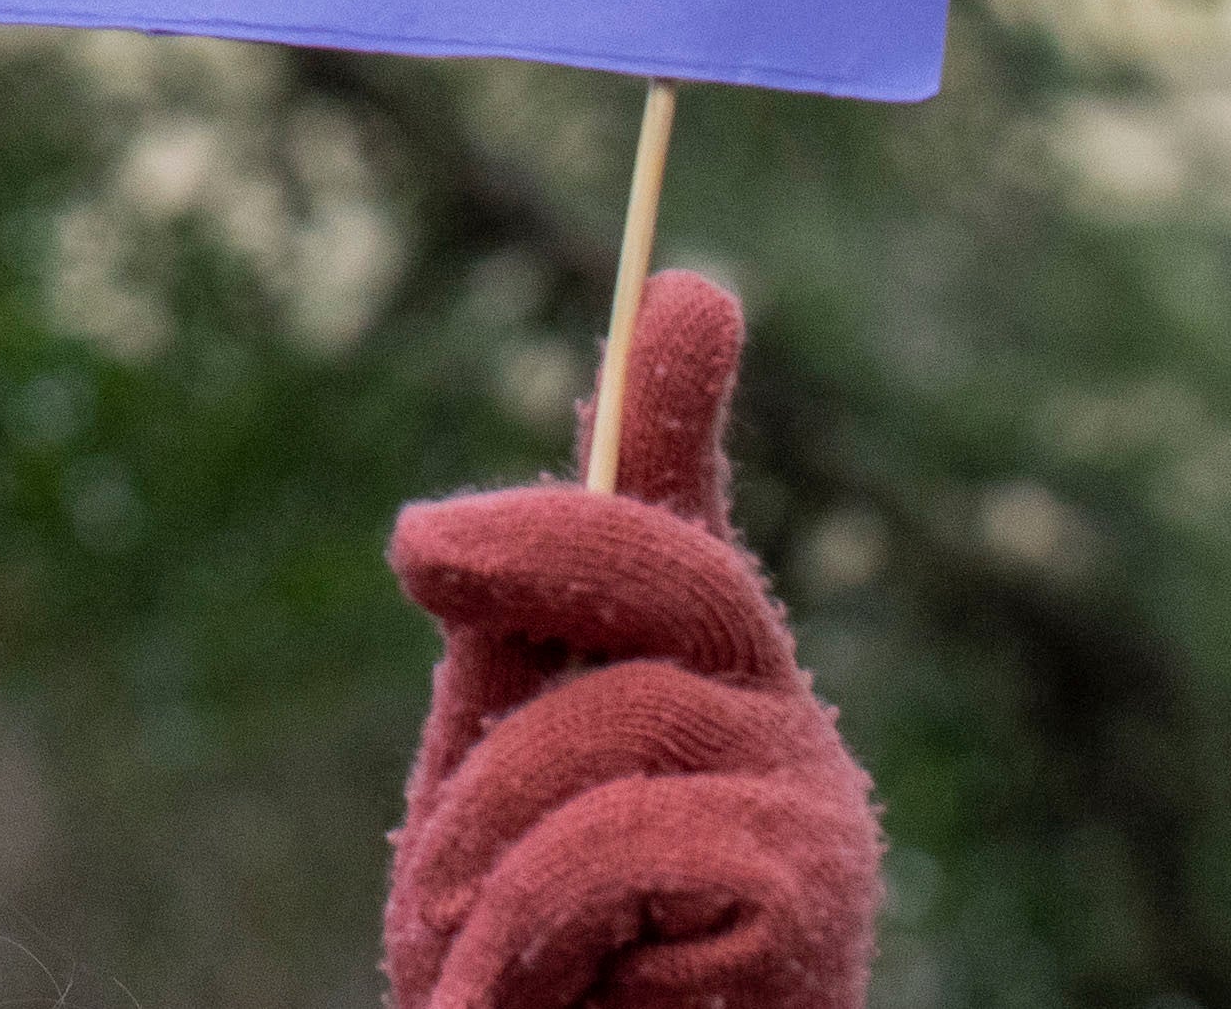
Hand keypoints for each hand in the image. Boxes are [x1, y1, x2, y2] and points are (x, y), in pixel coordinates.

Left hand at [378, 273, 877, 1008]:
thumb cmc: (521, 963)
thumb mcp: (490, 767)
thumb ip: (522, 607)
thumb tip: (581, 405)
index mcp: (695, 678)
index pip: (690, 522)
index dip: (682, 406)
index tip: (686, 292)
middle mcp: (777, 720)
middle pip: (657, 563)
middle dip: (519, 547)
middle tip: (415, 550)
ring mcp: (815, 809)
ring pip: (605, 722)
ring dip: (484, 853)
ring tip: (480, 958)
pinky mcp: (814, 904)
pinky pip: (626, 842)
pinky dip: (538, 929)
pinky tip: (548, 999)